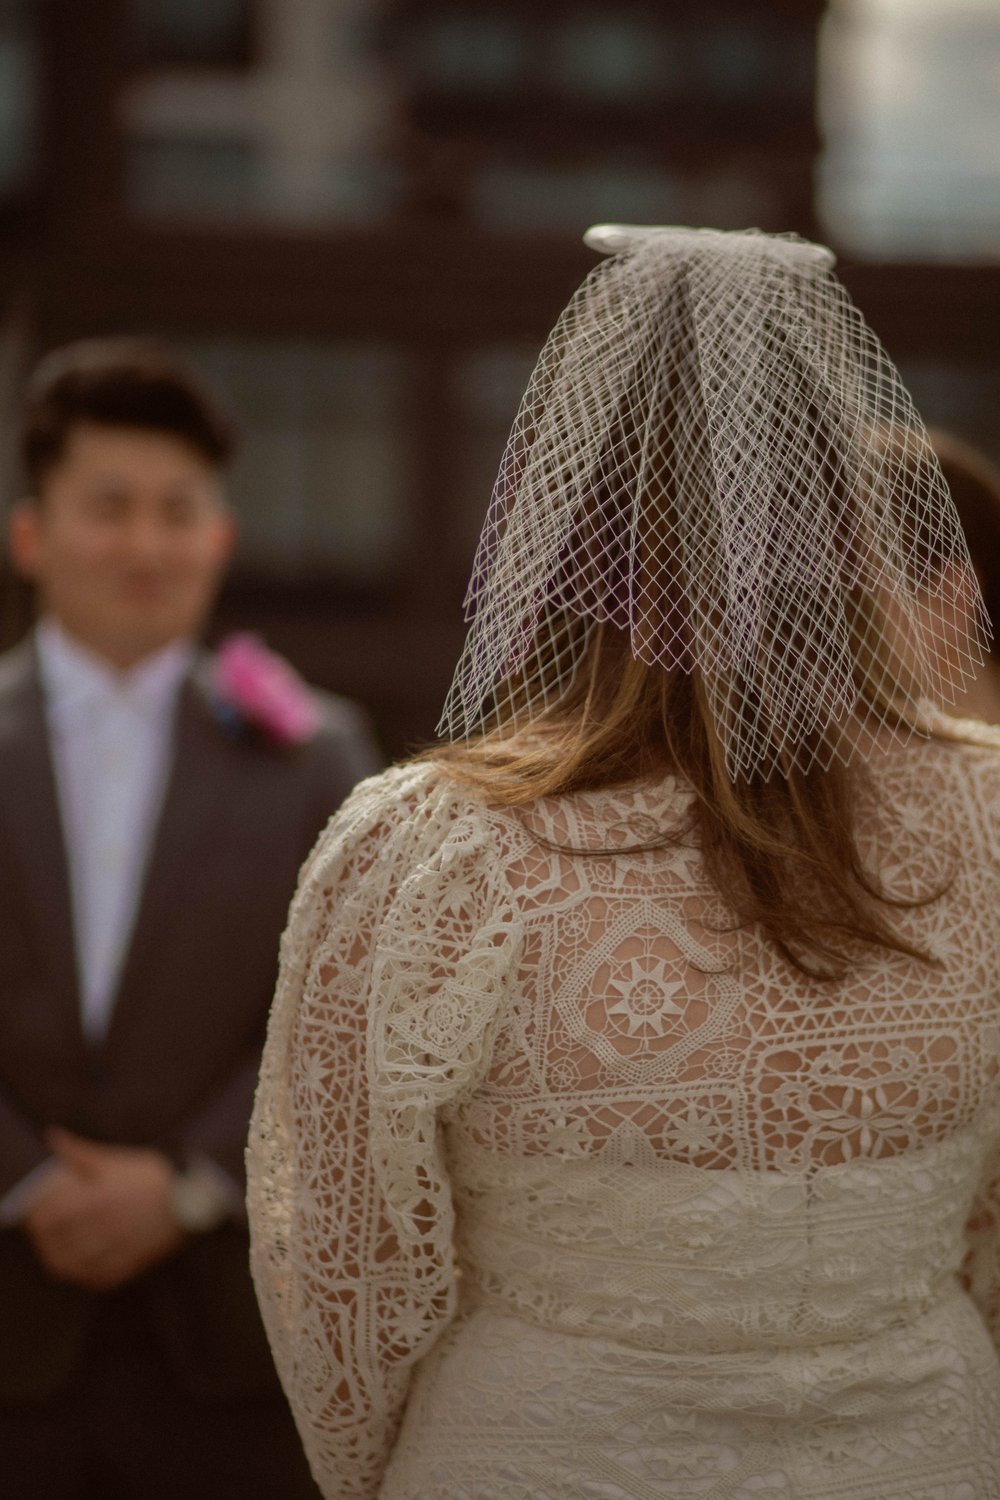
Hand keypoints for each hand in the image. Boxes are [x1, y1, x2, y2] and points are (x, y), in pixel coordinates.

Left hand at [23, 1129, 185, 1290]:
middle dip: (42, 1240)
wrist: (191, 1196)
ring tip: (55, 1255)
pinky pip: (96, 1278)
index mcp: (95, 1198)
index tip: (33, 1215)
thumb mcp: (115, 1160)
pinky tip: (80, 1269)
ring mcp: (115, 1248)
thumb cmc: (150, 1174)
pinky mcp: (130, 1264)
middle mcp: (102, 1226)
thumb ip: (81, 1152)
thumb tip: (53, 1136)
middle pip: (54, 1243)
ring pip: (72, 1265)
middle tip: (42, 1235)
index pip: (47, 1217)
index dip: (34, 1218)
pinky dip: (83, 1276)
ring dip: (58, 1261)